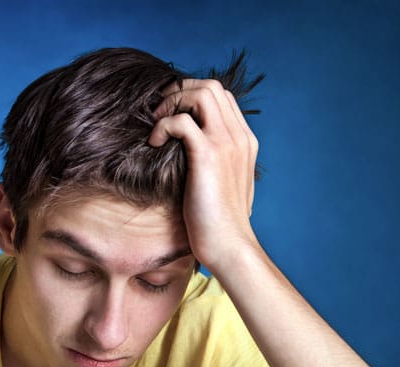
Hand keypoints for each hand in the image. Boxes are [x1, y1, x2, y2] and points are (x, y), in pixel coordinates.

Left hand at [148, 78, 259, 272]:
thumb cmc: (220, 223)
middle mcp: (239, 137)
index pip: (222, 97)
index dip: (192, 95)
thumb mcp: (223, 187)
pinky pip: (182, 121)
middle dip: (180, 91)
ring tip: (155, 124)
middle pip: (212, 87)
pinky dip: (163, 125)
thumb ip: (216, 165)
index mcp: (245, 141)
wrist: (229, 245)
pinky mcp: (208, 156)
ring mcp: (226, 144)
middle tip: (158, 112)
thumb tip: (192, 159)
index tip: (170, 112)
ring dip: (172, 102)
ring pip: (201, 94)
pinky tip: (154, 142)